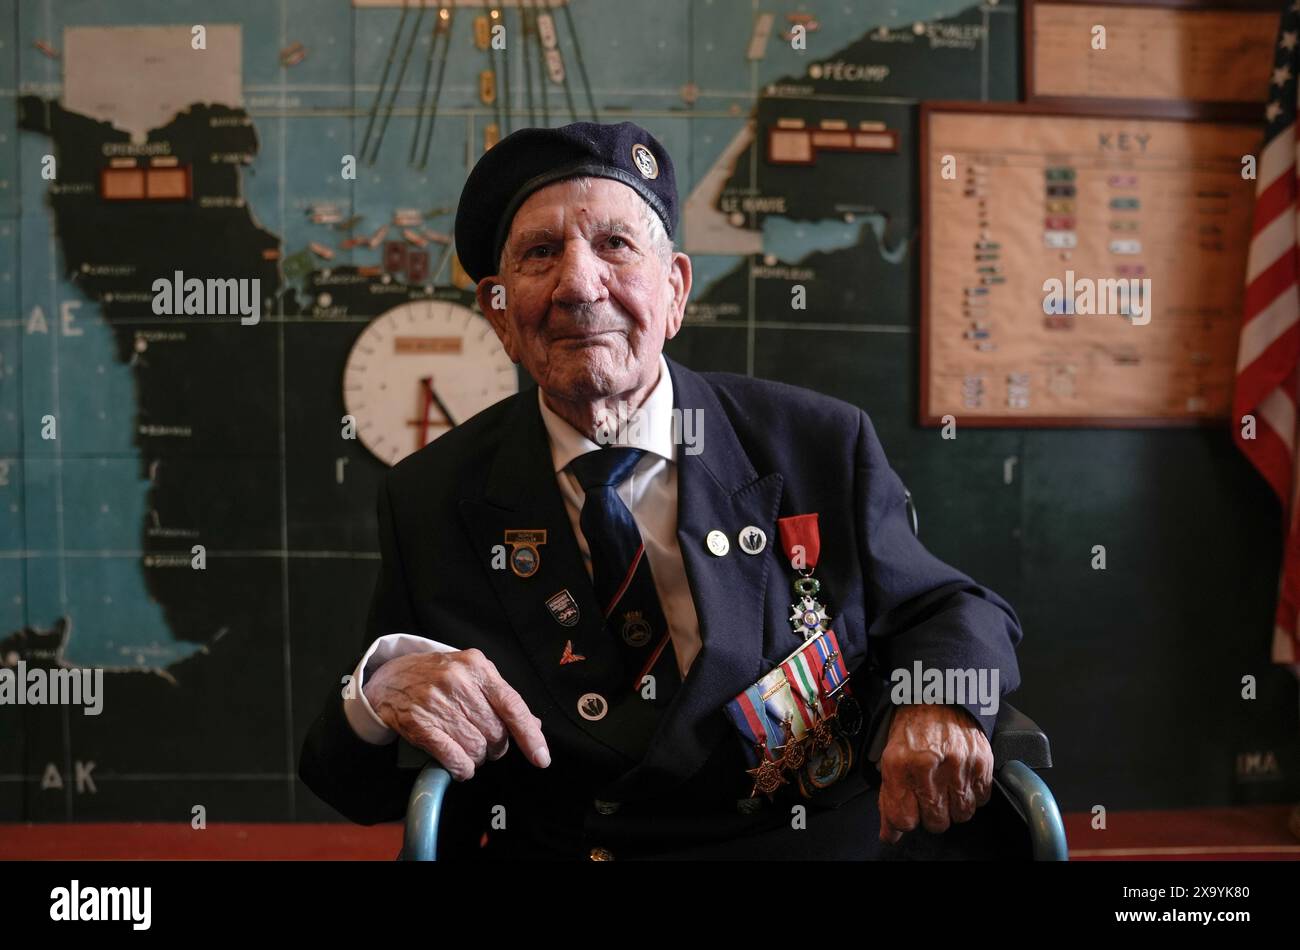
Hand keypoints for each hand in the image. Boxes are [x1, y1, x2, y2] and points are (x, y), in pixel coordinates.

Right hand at [363, 648, 549, 780]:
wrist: (390, 677)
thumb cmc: (437, 676)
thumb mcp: (472, 674)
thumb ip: (501, 697)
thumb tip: (533, 725)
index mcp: (477, 667)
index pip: (512, 705)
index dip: (530, 735)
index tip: (541, 757)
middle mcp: (458, 682)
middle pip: (496, 732)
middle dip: (496, 746)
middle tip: (487, 743)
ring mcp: (437, 703)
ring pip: (477, 748)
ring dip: (477, 757)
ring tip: (468, 748)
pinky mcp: (420, 724)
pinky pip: (455, 758)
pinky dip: (462, 768)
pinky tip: (459, 763)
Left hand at [877, 704, 992, 842]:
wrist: (938, 694)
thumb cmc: (912, 726)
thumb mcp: (890, 757)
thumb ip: (889, 798)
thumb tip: (890, 834)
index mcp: (900, 764)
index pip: (904, 819)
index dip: (906, 820)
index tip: (908, 812)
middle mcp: (929, 765)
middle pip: (936, 822)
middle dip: (931, 814)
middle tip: (929, 795)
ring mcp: (958, 764)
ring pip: (961, 815)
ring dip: (954, 806)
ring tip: (947, 785)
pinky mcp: (981, 761)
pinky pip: (981, 799)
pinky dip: (973, 794)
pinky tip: (962, 778)